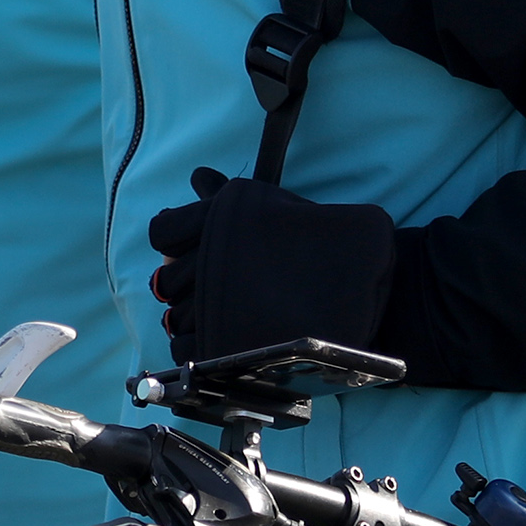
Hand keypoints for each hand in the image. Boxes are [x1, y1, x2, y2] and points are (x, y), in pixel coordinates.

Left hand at [145, 166, 395, 362]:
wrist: (362, 283)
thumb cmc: (323, 241)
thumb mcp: (275, 208)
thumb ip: (228, 197)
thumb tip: (199, 177)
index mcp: (220, 217)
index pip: (163, 232)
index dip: (173, 244)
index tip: (191, 252)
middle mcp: (211, 257)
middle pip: (166, 279)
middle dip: (185, 286)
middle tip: (215, 292)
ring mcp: (216, 303)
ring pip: (175, 316)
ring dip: (193, 319)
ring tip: (222, 318)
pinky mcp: (224, 342)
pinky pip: (184, 348)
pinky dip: (196, 347)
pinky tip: (220, 339)